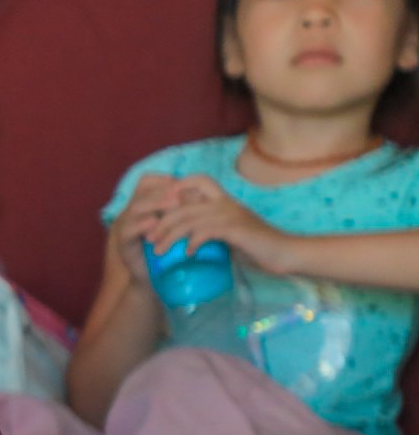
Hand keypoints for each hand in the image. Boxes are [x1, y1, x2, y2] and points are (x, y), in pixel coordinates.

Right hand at [108, 172, 178, 286]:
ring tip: (173, 204)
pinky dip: (141, 225)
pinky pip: (128, 230)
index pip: (148, 182)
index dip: (163, 180)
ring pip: (135, 207)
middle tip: (181, 191)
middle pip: (142, 191)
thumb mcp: (177, 227)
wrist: (156, 280)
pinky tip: (153, 223)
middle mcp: (132, 212)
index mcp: (144, 205)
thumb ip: (183, 211)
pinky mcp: (123, 243)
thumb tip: (204, 193)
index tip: (182, 183)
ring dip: (155, 203)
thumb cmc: (170, 251)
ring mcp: (125, 227)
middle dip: (163, 190)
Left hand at [155, 175, 291, 271]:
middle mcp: (226, 203)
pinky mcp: (236, 230)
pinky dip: (193, 242)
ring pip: (189, 219)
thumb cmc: (257, 246)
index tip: (158, 207)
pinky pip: (206, 231)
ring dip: (170, 235)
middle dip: (161, 221)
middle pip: (184, 204)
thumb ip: (209, 227)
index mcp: (224, 200)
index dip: (175, 187)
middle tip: (149, 238)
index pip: (198, 180)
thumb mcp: (228, 233)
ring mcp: (231, 215)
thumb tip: (185, 234)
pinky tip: (187, 253)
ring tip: (158, 251)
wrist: (286, 254)